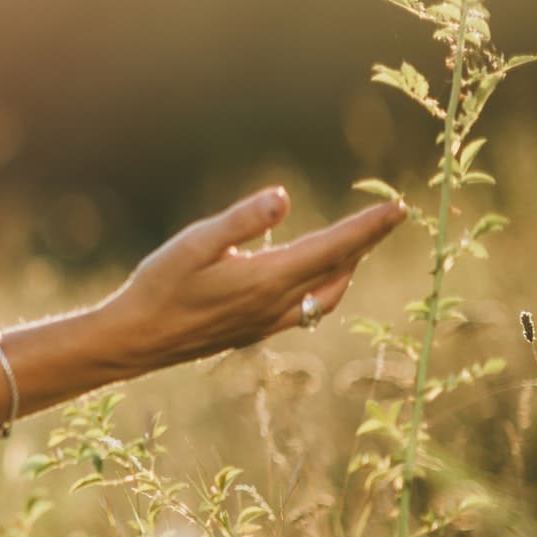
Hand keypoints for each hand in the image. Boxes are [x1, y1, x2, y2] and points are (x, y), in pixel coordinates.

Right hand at [97, 187, 406, 373]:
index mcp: (267, 278)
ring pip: (328, 295)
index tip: (399, 208)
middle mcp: (276, 304)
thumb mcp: (194, 243)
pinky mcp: (257, 330)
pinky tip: (310, 277)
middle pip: (339, 270)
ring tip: (355, 245)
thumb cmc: (159, 285)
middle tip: (388, 217)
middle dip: (367, 243)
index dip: (369, 227)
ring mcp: (268, 321)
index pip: (333, 247)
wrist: (137, 339)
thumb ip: (241, 221)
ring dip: (348, 268)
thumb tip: (283, 196)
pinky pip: (308, 310)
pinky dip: (325, 288)